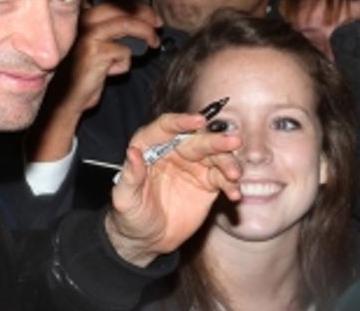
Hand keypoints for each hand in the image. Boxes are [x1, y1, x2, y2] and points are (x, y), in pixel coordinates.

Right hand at [27, 1, 160, 162]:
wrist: (65, 99)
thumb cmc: (83, 73)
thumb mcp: (95, 46)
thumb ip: (110, 31)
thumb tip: (139, 19)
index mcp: (82, 17)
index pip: (111, 0)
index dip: (134, 3)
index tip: (151, 13)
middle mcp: (82, 21)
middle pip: (121, 8)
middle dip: (145, 13)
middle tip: (158, 23)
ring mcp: (87, 35)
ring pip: (126, 24)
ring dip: (146, 33)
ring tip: (154, 42)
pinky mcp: (94, 51)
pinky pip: (124, 52)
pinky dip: (124, 64)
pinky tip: (111, 72)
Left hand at [104, 112, 241, 266]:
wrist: (147, 240)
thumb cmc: (130, 215)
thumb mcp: (124, 199)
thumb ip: (130, 176)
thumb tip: (132, 153)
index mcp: (151, 146)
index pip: (167, 127)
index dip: (183, 121)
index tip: (199, 121)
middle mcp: (175, 150)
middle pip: (198, 139)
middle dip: (216, 141)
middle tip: (233, 142)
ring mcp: (194, 165)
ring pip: (216, 156)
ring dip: (229, 162)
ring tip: (235, 174)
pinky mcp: (208, 183)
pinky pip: (223, 178)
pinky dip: (231, 184)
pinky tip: (234, 194)